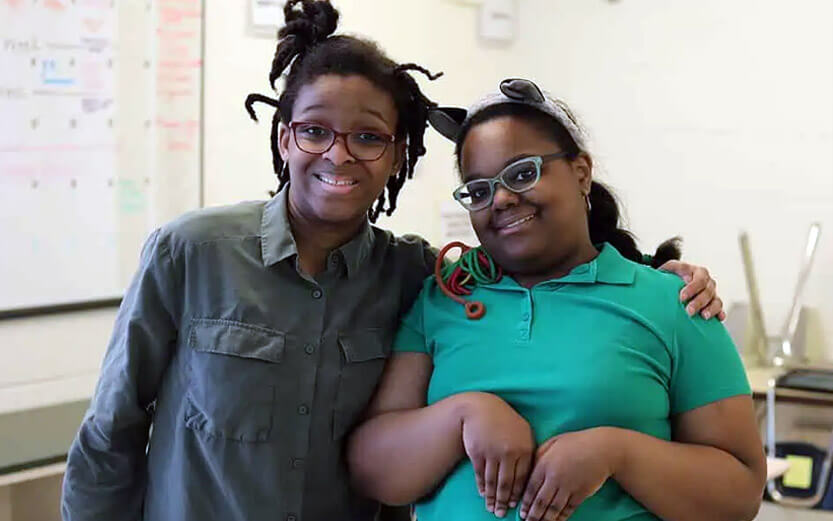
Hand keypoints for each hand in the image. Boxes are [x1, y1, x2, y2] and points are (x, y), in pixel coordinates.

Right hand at [459, 392, 534, 517]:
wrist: (481, 408)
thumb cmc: (504, 420)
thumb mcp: (522, 431)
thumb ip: (527, 451)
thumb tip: (529, 476)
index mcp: (524, 448)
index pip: (522, 478)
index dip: (517, 494)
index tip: (514, 506)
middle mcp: (510, 452)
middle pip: (507, 484)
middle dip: (504, 501)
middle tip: (501, 514)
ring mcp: (492, 453)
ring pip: (493, 482)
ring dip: (492, 498)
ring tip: (491, 509)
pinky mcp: (477, 453)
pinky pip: (480, 474)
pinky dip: (481, 486)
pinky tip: (482, 494)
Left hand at [520, 428, 621, 520]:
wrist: (602, 449)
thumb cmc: (575, 443)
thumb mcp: (552, 443)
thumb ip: (538, 456)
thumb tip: (529, 471)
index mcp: (544, 464)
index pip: (530, 488)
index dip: (525, 503)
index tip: (521, 512)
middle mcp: (554, 477)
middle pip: (540, 502)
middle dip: (533, 515)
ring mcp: (568, 487)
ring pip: (553, 508)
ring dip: (545, 519)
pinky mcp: (581, 494)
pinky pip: (568, 509)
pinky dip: (561, 518)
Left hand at [659, 260, 724, 320]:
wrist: (676, 279)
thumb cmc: (671, 274)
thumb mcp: (669, 268)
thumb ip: (668, 271)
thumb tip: (671, 279)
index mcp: (699, 272)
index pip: (699, 280)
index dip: (692, 289)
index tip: (681, 297)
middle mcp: (708, 282)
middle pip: (708, 292)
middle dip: (698, 302)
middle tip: (689, 311)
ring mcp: (713, 293)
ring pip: (717, 301)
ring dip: (711, 309)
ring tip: (703, 316)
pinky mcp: (714, 303)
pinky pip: (720, 309)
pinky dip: (720, 314)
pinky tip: (719, 319)